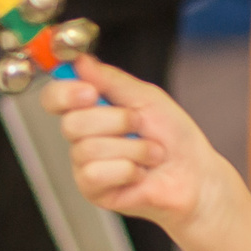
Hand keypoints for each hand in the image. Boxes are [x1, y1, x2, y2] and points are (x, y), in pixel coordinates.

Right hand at [41, 55, 235, 233]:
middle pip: (72, 123)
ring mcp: (85, 165)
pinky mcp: (93, 189)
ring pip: (88, 149)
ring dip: (132, 148)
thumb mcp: (146, 97)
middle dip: (117, 122)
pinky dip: (128, 169)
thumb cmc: (174, 137)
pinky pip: (96, 173)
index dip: (65, 93)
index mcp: (91, 110)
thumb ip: (111, 79)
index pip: (54, 98)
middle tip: (140, 126)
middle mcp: (83, 137)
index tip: (90, 92)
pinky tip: (140, 173)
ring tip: (150, 153)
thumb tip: (80, 61)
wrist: (195, 174)